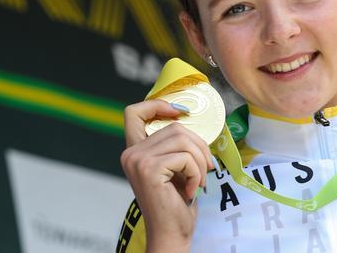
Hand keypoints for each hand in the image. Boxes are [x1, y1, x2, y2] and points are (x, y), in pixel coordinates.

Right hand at [120, 100, 214, 251]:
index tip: (180, 111)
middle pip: (175, 127)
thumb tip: (188, 118)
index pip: (134, 112)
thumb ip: (174, 145)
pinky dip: (197, 173)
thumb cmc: (177, 201)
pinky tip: (191, 190)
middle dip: (199, 146)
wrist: (172, 232)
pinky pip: (186, 157)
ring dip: (201, 161)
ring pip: (183, 139)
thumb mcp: (175, 166)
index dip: (157, 104)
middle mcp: (130, 153)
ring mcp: (137, 161)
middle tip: (206, 168)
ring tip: (199, 180)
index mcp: (134, 150)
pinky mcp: (149, 170)